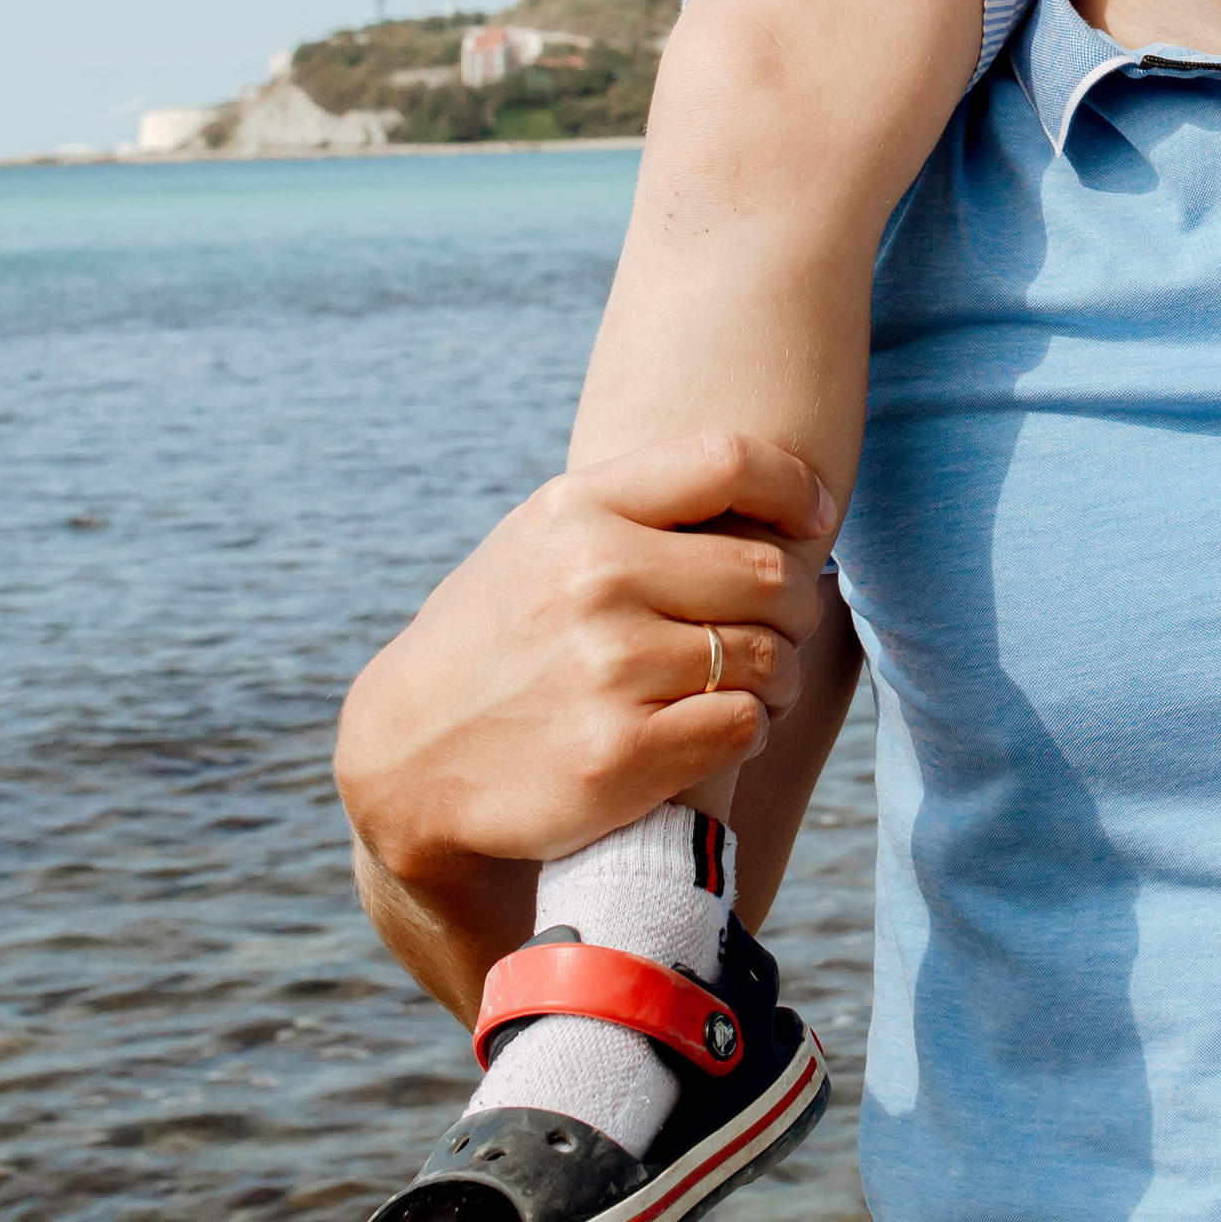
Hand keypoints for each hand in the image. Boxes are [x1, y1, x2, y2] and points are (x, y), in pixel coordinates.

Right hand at [333, 430, 836, 893]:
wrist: (406, 760)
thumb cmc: (499, 638)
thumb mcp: (539, 543)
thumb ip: (635, 507)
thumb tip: (770, 484)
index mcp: (577, 512)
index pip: (727, 461)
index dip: (795, 485)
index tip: (815, 519)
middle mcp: (593, 579)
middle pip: (769, 570)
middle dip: (796, 603)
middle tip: (783, 628)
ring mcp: (606, 669)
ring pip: (766, 654)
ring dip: (778, 675)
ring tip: (758, 684)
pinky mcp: (618, 756)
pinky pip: (743, 724)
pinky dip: (752, 728)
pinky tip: (728, 730)